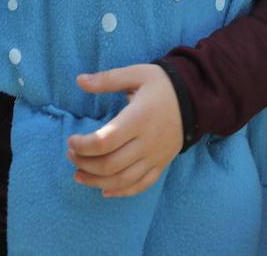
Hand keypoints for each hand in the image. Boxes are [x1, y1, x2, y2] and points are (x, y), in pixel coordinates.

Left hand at [67, 64, 182, 197]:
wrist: (195, 99)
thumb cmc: (161, 85)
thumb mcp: (135, 74)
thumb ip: (107, 79)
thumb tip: (79, 81)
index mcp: (139, 118)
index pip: (105, 141)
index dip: (83, 145)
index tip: (71, 140)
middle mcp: (147, 141)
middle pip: (110, 164)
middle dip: (84, 163)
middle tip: (71, 155)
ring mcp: (155, 156)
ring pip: (122, 179)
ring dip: (96, 181)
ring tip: (79, 175)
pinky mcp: (161, 164)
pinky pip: (140, 185)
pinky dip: (121, 192)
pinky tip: (104, 190)